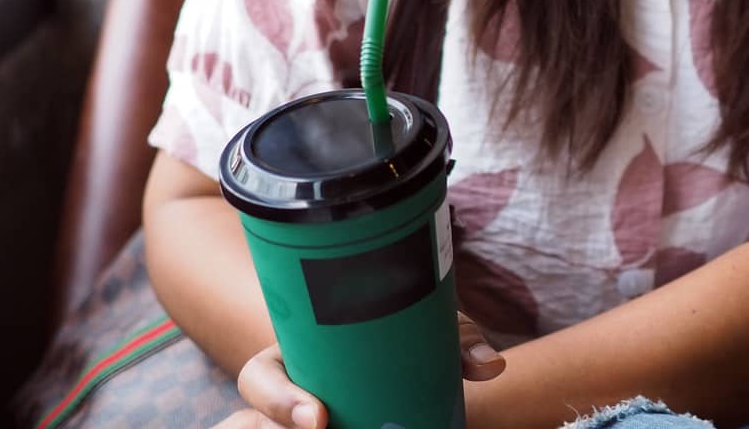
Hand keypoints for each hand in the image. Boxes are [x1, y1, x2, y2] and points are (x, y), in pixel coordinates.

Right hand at [210, 309, 506, 428]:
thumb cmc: (408, 336)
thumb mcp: (429, 328)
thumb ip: (459, 341)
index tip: (319, 417)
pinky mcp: (328, 427)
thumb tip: (493, 365)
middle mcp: (291, 393)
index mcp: (295, 354)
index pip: (261, 379)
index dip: (276, 401)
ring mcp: (304, 419)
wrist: (415, 360)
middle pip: (255, 422)